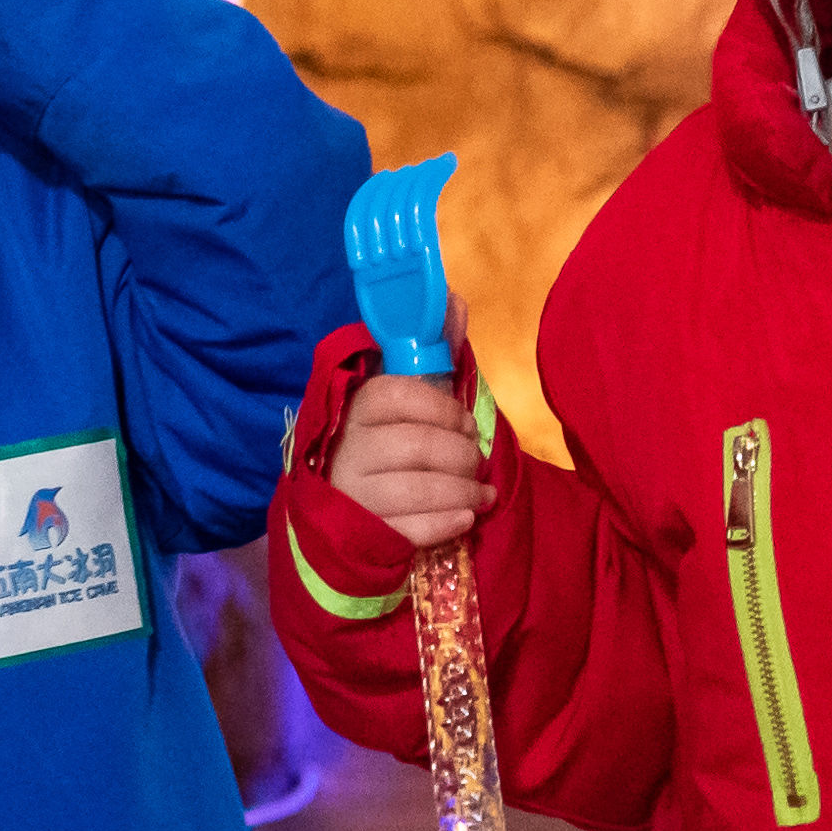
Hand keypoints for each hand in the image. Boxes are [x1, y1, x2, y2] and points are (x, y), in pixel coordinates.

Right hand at [328, 295, 491, 548]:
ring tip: (482, 494)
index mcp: (359, 407)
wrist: (351, 507)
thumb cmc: (391, 439)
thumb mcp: (409, 392)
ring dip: (463, 492)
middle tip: (476, 461)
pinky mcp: (365, 533)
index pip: (398, 396)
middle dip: (461, 455)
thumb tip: (453, 297)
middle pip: (415, 447)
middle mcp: (349, 448)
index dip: (443, 410)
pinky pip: (411, 531)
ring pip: (416, 491)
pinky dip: (445, 524)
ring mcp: (354, 494)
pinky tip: (464, 519)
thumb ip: (434, 347)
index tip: (466, 422)